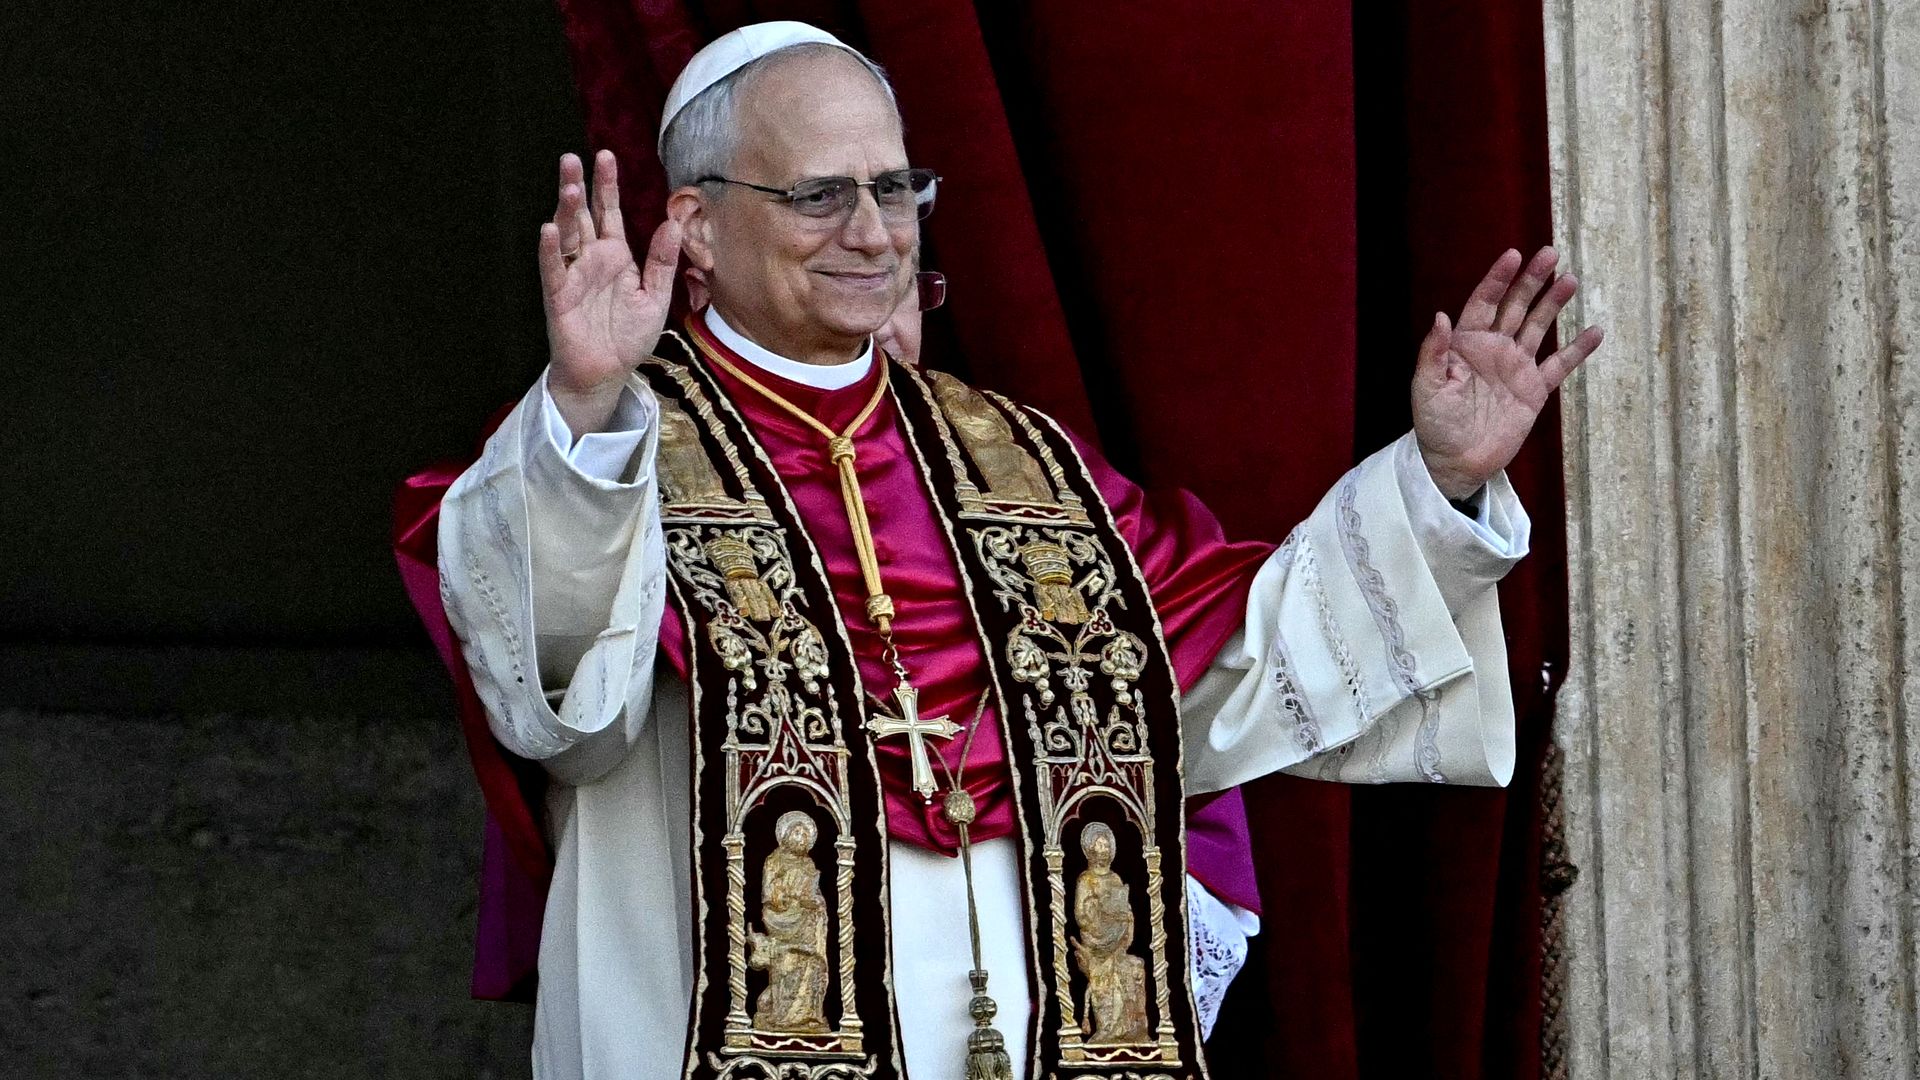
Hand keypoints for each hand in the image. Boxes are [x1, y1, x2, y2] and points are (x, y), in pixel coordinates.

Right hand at [538, 150, 681, 436]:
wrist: (608, 373)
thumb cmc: (628, 337)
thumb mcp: (656, 297)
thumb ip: (663, 261)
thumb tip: (675, 224)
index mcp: (615, 255)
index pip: (609, 212)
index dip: (607, 185)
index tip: (606, 156)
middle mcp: (591, 260)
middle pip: (582, 215)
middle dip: (577, 186)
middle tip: (571, 158)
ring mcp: (573, 276)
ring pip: (566, 236)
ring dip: (564, 210)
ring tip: (567, 185)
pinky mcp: (559, 297)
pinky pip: (554, 269)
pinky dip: (551, 250)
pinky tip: (550, 229)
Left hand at [1411, 247, 1604, 498]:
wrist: (1456, 462)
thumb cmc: (1434, 424)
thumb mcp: (1426, 387)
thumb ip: (1434, 352)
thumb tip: (1441, 316)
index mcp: (1466, 343)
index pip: (1484, 302)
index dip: (1498, 279)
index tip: (1513, 255)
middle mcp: (1493, 348)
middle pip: (1516, 306)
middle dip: (1532, 280)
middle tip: (1550, 253)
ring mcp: (1516, 367)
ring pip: (1539, 327)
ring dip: (1553, 303)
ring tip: (1570, 280)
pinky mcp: (1534, 389)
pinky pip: (1560, 365)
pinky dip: (1577, 350)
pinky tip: (1595, 332)